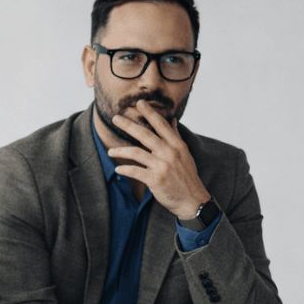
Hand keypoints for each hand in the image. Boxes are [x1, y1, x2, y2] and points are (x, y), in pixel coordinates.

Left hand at [107, 99, 211, 219]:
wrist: (192, 200)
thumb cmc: (186, 177)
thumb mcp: (184, 154)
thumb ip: (175, 137)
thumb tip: (172, 120)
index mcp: (177, 145)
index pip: (161, 125)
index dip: (150, 113)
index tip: (139, 102)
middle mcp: (170, 153)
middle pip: (145, 134)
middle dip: (129, 125)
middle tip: (115, 118)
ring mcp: (162, 166)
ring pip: (136, 153)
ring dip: (120, 151)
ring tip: (110, 151)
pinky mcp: (155, 179)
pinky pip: (135, 171)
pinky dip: (124, 169)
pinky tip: (118, 169)